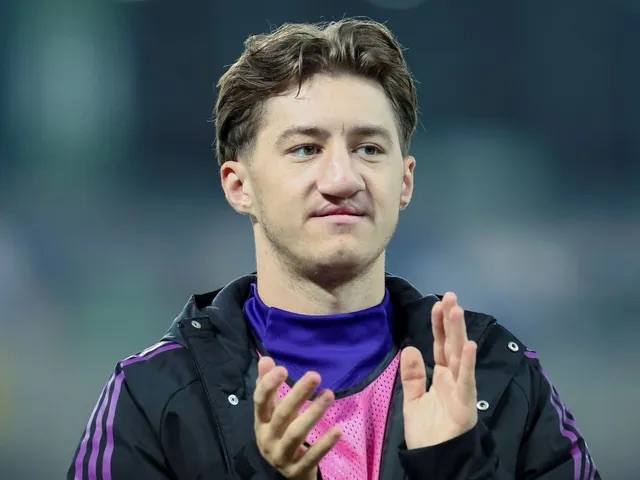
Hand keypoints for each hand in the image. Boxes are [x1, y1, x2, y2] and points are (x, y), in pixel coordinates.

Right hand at [253, 357, 341, 478]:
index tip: (283, 369)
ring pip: (296, 434)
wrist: (288, 472)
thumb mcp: (272, 412)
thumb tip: (265, 358)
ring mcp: (282, 456)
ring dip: (313, 413)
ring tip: (329, 394)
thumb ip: (268, 386)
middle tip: (315, 375)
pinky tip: (338, 429)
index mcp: (261, 422)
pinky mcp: (297, 470)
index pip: (260, 401)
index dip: (269, 385)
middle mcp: (267, 439)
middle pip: (282, 415)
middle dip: (298, 394)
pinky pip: (312, 456)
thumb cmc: (281, 433)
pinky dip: (324, 444)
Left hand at [400, 292, 477, 448]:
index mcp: (441, 376)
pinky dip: (467, 363)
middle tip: (451, 297)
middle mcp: (453, 378)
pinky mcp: (465, 403)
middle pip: (451, 344)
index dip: (439, 325)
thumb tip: (411, 348)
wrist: (434, 459)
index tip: (438, 303)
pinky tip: (469, 345)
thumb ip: (412, 376)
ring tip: (457, 310)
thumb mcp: (413, 400)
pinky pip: (466, 380)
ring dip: (459, 333)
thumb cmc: (427, 432)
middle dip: (451, 321)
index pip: (440, 344)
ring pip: (460, 356)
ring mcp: (461, 388)